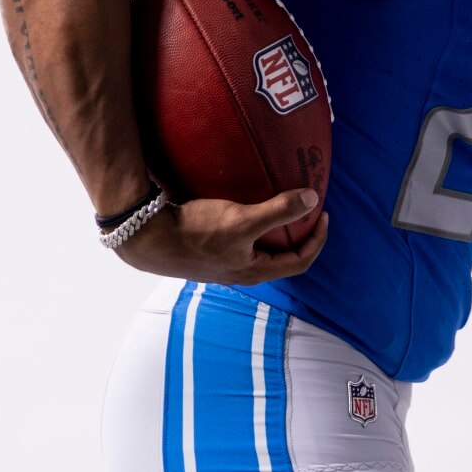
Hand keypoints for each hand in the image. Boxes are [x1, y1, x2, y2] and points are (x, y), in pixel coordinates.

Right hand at [114, 188, 328, 285]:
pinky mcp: (208, 252)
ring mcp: (224, 264)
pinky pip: (241, 242)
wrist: (149, 238)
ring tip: (279, 207)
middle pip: (282, 258)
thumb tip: (312, 199)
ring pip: (260, 250)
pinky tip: (245, 208)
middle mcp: (242, 272)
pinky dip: (253, 227)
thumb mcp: (243, 220)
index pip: (300, 261)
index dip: (317, 239)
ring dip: (275, 231)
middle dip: (298, 235)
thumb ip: (279, 210)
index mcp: (255, 271)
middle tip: (305, 210)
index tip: (323, 214)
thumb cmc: (197, 232)